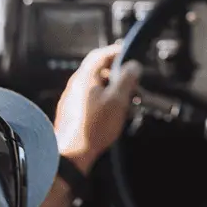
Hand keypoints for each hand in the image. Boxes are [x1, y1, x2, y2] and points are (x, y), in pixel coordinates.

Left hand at [54, 45, 141, 173]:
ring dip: (114, 90)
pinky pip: (92, 100)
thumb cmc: (93, 128)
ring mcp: (73, 99)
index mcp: (85, 77)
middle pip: (100, 71)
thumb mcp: (117, 100)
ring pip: (97, 87)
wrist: (72, 154)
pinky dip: (105, 101)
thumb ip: (127, 80)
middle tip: (133, 84)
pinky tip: (114, 114)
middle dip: (119, 75)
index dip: (117, 52)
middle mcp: (76, 85)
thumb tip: (134, 66)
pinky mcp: (73, 112)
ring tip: (127, 102)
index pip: (101, 54)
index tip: (130, 55)